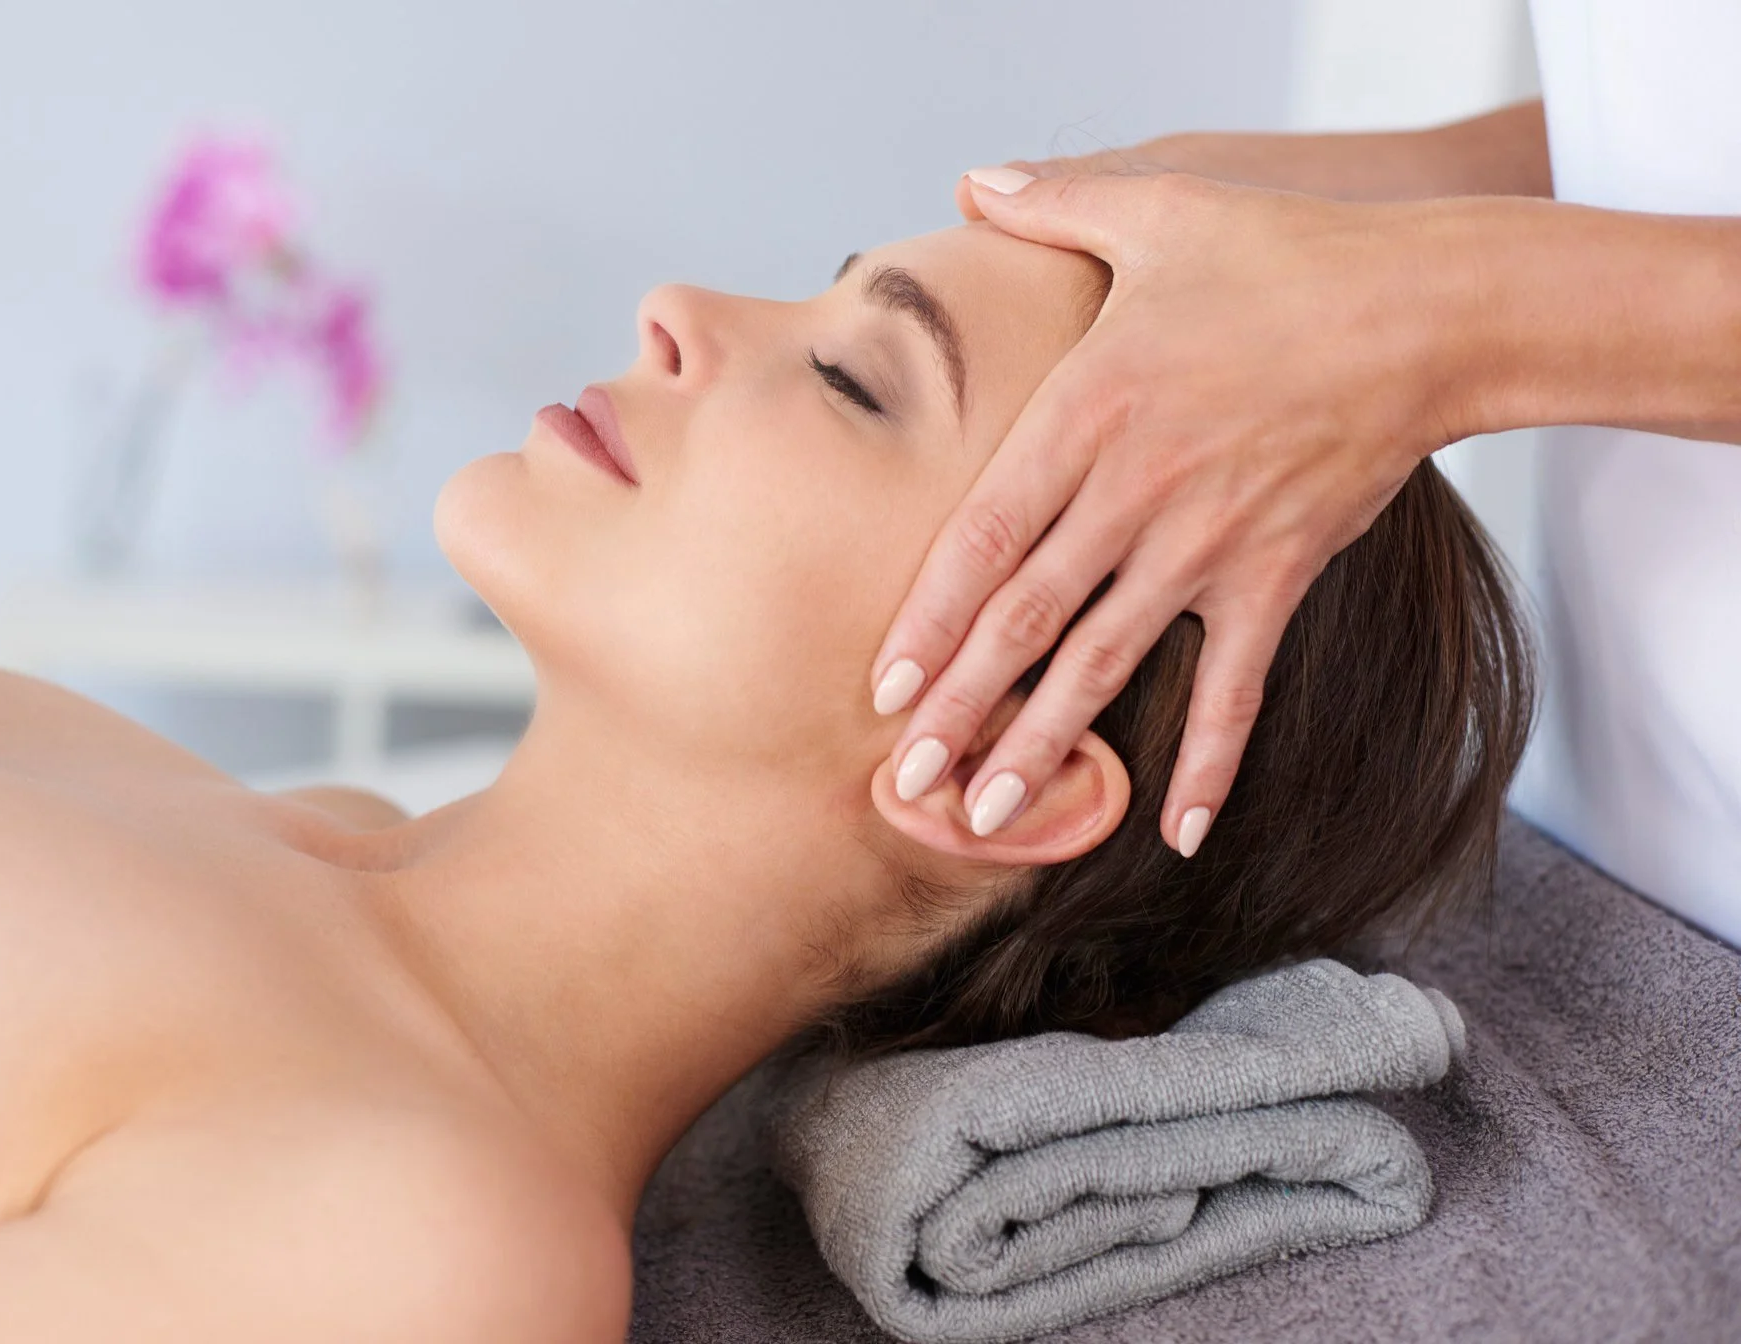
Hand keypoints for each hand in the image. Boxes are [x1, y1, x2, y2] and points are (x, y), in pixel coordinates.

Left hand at [875, 169, 1471, 854]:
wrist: (1428, 308)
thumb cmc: (1287, 260)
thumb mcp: (1160, 213)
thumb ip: (1055, 203)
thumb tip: (971, 183)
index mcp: (1089, 415)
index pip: (985, 539)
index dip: (931, 621)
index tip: (884, 689)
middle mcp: (1137, 493)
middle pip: (1028, 619)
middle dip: (962, 708)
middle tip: (907, 782)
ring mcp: (1210, 543)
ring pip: (1109, 663)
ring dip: (1048, 745)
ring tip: (992, 816)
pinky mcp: (1279, 574)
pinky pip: (1240, 687)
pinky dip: (1213, 764)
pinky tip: (1178, 833)